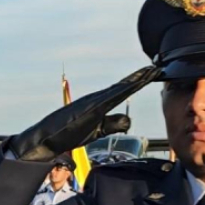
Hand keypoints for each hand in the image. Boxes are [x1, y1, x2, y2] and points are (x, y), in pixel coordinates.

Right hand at [7, 67, 158, 161]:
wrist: (46, 138)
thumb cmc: (67, 134)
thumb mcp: (96, 131)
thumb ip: (112, 124)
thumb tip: (128, 119)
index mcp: (99, 103)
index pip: (123, 91)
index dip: (138, 82)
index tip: (153, 74)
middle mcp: (97, 98)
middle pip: (124, 85)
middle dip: (141, 76)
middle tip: (157, 67)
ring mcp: (94, 100)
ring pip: (121, 87)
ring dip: (138, 78)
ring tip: (152, 70)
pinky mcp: (92, 106)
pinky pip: (114, 95)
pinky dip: (128, 86)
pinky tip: (137, 81)